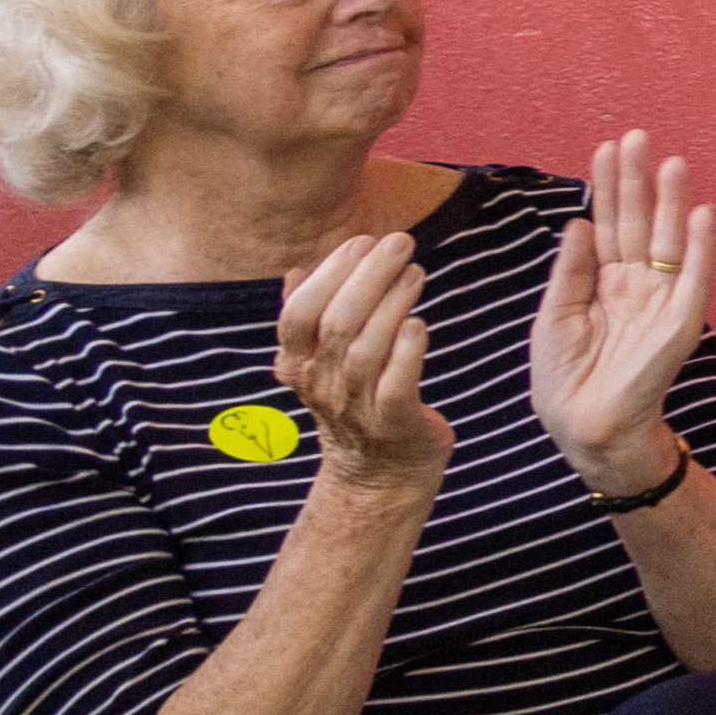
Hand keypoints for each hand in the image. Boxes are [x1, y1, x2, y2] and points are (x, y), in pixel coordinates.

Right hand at [273, 234, 453, 504]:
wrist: (379, 473)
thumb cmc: (356, 400)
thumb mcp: (323, 361)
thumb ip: (309, 319)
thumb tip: (295, 271)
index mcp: (297, 365)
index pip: (299, 315)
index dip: (329, 275)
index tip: (361, 242)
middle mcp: (320, 386)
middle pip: (336, 325)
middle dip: (368, 277)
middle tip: (399, 242)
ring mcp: (355, 408)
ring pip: (365, 351)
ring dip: (392, 305)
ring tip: (415, 271)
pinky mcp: (394, 425)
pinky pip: (396, 387)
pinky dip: (407, 353)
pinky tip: (420, 324)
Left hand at [530, 133, 715, 477]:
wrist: (583, 430)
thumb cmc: (565, 381)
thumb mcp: (554, 318)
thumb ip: (570, 271)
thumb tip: (580, 220)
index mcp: (604, 283)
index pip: (609, 224)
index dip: (608, 187)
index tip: (606, 147)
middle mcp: (636, 286)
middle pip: (639, 223)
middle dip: (637, 181)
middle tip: (637, 136)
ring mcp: (661, 303)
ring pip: (669, 243)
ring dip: (672, 203)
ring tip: (671, 163)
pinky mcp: (679, 325)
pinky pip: (695, 281)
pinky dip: (702, 249)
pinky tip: (703, 215)